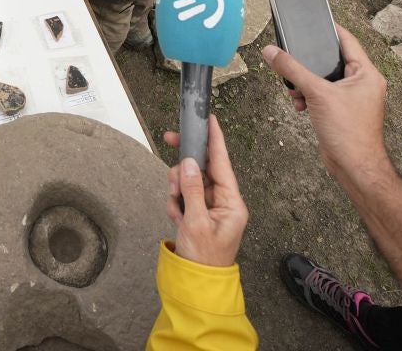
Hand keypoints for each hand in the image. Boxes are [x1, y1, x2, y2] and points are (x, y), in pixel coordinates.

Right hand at [164, 115, 248, 266]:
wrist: (197, 284)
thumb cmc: (203, 258)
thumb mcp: (195, 223)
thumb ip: (191, 190)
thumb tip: (189, 162)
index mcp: (231, 202)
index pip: (222, 163)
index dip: (215, 139)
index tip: (209, 119)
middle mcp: (223, 200)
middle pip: (202, 168)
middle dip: (184, 167)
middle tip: (169, 153)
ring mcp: (210, 206)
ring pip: (189, 179)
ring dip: (177, 188)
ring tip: (175, 207)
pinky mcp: (199, 212)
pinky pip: (184, 194)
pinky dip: (176, 202)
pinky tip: (176, 217)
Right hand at [261, 25, 389, 186]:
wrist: (354, 168)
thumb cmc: (349, 133)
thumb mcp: (317, 93)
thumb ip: (292, 70)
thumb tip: (271, 52)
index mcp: (366, 73)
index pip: (347, 40)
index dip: (329, 29)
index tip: (313, 20)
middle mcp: (362, 83)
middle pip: (330, 60)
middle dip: (309, 63)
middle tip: (294, 60)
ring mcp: (351, 98)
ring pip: (322, 78)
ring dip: (305, 83)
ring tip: (297, 91)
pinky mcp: (340, 110)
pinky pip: (320, 94)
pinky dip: (308, 96)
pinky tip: (301, 105)